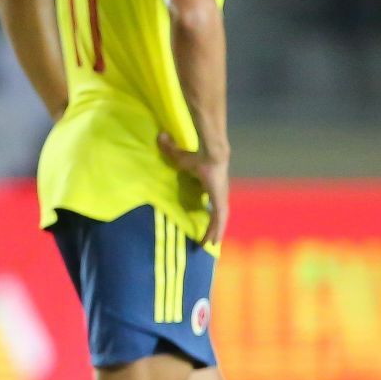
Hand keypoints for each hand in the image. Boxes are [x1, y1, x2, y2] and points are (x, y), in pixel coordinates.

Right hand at [157, 131, 229, 246]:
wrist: (211, 154)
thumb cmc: (197, 155)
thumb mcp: (180, 157)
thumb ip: (170, 149)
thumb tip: (160, 135)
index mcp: (212, 185)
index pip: (211, 200)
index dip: (208, 209)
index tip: (203, 215)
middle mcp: (218, 193)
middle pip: (216, 213)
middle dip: (213, 226)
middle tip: (208, 239)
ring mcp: (221, 197)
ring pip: (219, 219)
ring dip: (215, 231)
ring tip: (210, 244)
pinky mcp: (220, 201)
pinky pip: (218, 219)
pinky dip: (216, 230)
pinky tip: (213, 241)